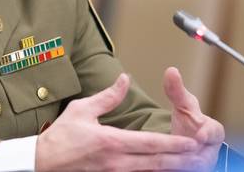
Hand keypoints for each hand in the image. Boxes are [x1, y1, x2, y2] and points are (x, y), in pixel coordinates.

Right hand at [35, 74, 201, 170]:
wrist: (42, 163)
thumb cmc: (61, 136)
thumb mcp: (82, 109)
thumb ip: (108, 96)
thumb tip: (124, 79)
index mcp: (112, 141)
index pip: (151, 143)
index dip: (175, 143)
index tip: (193, 142)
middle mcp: (117, 161)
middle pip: (157, 162)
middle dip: (181, 160)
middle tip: (201, 156)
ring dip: (171, 168)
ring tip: (188, 164)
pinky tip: (163, 169)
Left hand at [164, 67, 224, 171]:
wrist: (186, 144)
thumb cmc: (189, 123)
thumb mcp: (183, 106)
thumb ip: (176, 91)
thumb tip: (171, 70)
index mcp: (213, 132)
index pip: (215, 133)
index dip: (208, 134)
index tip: (200, 135)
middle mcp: (210, 151)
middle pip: (205, 154)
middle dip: (193, 154)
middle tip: (183, 153)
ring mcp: (202, 164)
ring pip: (194, 167)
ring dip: (183, 165)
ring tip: (169, 164)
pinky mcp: (190, 171)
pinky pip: (183, 171)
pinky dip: (172, 170)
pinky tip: (160, 168)